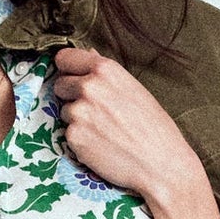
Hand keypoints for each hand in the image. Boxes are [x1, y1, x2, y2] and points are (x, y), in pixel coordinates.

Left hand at [51, 45, 208, 215]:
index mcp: (105, 69)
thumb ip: (106, 74)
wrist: (159, 163)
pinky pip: (68, 134)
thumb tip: (89, 54)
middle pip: (60, 85)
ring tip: (103, 130)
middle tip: (94, 110)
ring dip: (77, 119)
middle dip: (71, 95)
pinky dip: (80, 140)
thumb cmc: (153, 127)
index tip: (71, 77)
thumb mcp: (133, 89)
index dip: (67, 69)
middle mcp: (88, 87)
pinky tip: (101, 144)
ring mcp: (78, 112)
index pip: (64, 58)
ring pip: (64, 111)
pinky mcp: (74, 137)